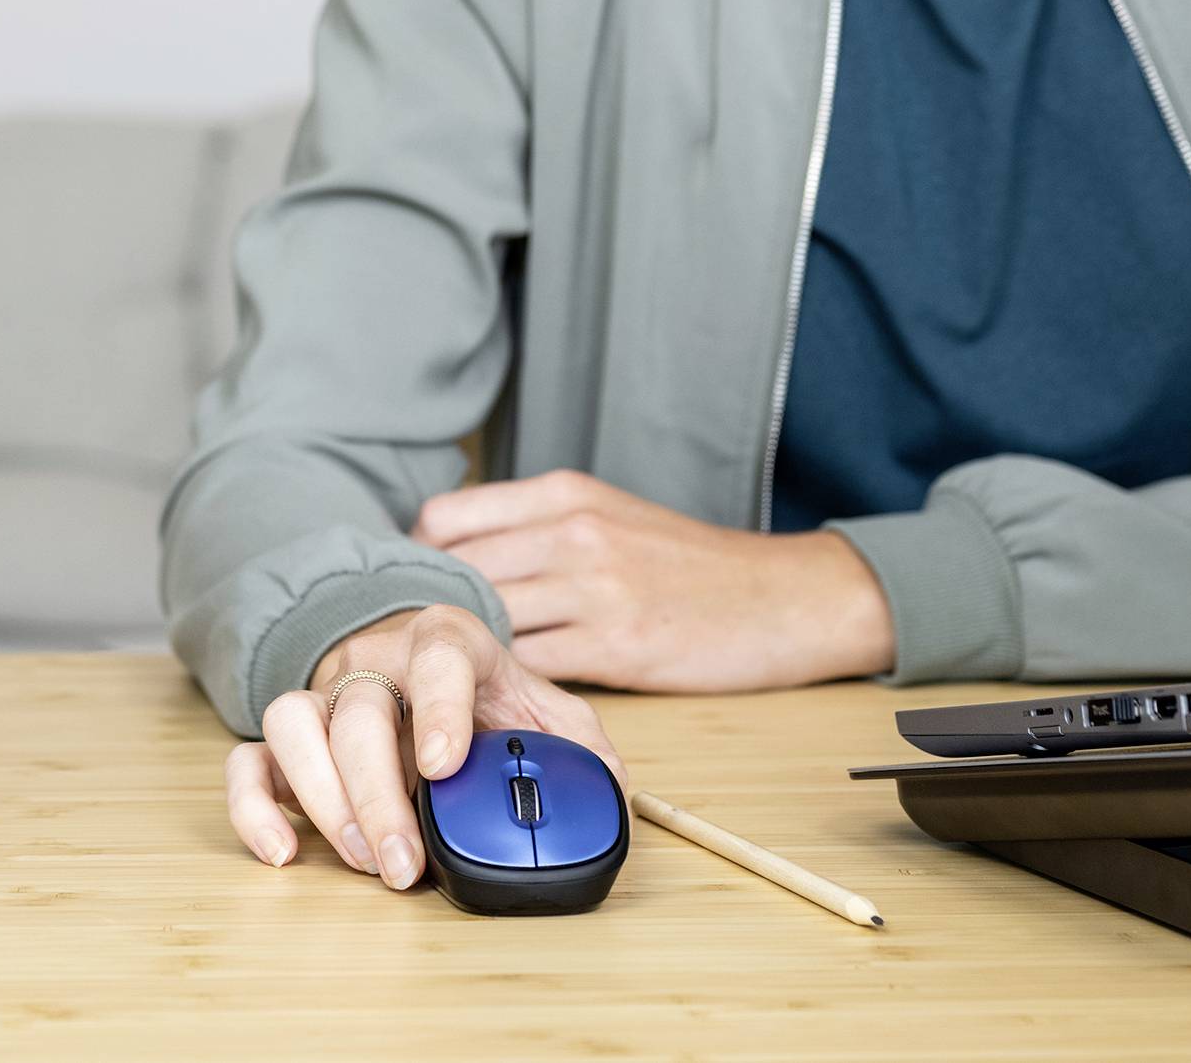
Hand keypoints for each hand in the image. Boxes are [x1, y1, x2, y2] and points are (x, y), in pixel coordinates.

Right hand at [222, 603, 617, 888]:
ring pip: (293, 721)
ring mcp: (328, 694)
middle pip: (360, 711)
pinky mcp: (292, 735)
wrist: (420, 659)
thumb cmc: (485, 696)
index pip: (440, 656)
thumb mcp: (544, 708)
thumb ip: (578, 748)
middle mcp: (378, 661)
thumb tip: (611, 802)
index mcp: (448, 644)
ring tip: (361, 856)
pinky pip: (250, 759)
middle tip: (403, 864)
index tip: (443, 765)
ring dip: (321, 798)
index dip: (440, 708)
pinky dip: (254, 807)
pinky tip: (283, 853)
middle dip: (377, 795)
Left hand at [414, 469, 894, 690]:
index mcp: (565, 493)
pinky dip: (506, 683)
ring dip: (460, 650)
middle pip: (456, 568)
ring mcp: (593, 588)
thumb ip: (540, 525)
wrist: (782, 597)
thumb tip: (462, 555)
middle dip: (426, 608)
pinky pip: (531, 666)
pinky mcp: (615, 647)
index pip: (448, 515)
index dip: (415, 556)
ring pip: (487, 618)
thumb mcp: (612, 514)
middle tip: (408, 642)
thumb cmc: (693, 563)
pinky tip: (496, 697)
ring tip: (442, 674)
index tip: (409, 589)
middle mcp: (573, 531)